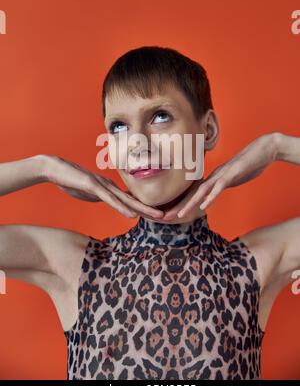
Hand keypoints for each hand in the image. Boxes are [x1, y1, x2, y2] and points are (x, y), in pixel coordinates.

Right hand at [41, 155, 164, 219]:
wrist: (53, 168)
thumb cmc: (70, 180)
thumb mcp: (88, 193)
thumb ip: (100, 198)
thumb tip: (110, 203)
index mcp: (109, 188)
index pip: (130, 201)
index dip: (144, 209)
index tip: (159, 217)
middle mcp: (109, 185)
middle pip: (134, 200)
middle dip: (151, 209)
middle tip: (169, 217)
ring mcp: (102, 185)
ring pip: (126, 199)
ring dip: (143, 209)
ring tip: (159, 216)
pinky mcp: (92, 185)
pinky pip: (109, 198)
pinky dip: (121, 207)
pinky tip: (132, 214)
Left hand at [162, 133, 276, 219]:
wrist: (264, 149)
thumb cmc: (250, 165)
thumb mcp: (234, 179)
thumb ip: (224, 185)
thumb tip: (215, 192)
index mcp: (214, 179)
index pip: (194, 194)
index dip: (182, 205)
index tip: (170, 216)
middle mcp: (214, 176)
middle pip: (193, 193)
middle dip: (179, 206)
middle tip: (165, 217)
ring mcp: (223, 174)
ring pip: (202, 191)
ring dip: (190, 203)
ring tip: (179, 215)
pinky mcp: (233, 174)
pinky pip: (220, 187)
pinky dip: (211, 197)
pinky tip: (204, 206)